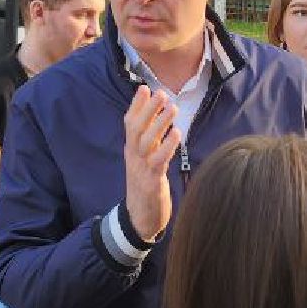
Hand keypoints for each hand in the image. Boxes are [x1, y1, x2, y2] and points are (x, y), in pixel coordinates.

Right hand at [122, 85, 178, 242]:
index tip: (144, 87)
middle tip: (161, 92)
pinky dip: (167, 146)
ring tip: (172, 107)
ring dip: (159, 123)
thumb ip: (148, 141)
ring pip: (147, 141)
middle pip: (137, 129)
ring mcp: (141, 169)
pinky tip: (176, 133)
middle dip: (148, 109)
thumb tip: (154, 119)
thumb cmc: (145, 186)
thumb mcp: (143, 161)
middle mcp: (133, 157)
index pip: (130, 124)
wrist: (139, 219)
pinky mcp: (151, 182)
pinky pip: (158, 160)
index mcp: (131, 151)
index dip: (136, 106)